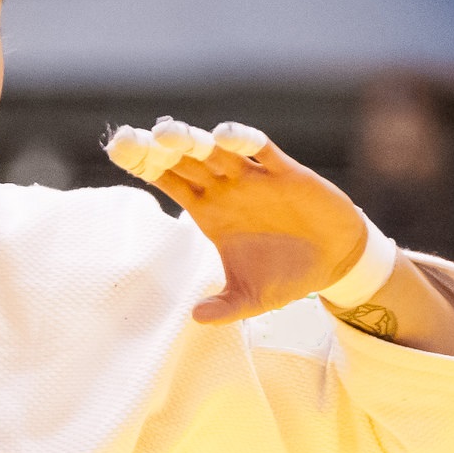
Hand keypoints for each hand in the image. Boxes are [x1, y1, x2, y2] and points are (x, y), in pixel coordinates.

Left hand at [148, 138, 366, 324]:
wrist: (336, 261)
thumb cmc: (288, 274)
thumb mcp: (252, 299)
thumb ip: (225, 307)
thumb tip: (196, 318)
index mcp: (209, 211)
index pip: (168, 181)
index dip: (143, 164)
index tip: (117, 150)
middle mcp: (226, 188)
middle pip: (183, 160)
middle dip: (156, 147)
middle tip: (129, 137)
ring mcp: (253, 177)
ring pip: (216, 150)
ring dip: (192, 140)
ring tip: (168, 134)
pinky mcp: (285, 172)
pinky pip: (261, 149)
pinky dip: (244, 139)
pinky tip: (224, 136)